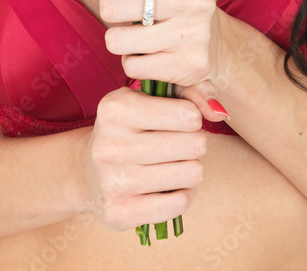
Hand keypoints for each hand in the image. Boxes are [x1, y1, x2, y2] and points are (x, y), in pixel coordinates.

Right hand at [78, 85, 204, 231]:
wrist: (87, 172)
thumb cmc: (127, 129)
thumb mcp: (144, 99)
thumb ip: (184, 94)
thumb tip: (219, 111)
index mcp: (115, 109)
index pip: (186, 115)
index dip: (193, 118)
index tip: (185, 120)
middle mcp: (111, 145)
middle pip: (193, 144)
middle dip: (196, 143)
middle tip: (183, 144)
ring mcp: (114, 182)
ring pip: (191, 173)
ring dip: (191, 168)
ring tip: (177, 163)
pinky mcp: (120, 213)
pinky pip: (179, 203)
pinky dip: (183, 194)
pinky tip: (172, 186)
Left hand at [82, 0, 232, 124]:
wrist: (213, 40)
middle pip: (110, 7)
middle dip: (112, 10)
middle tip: (132, 10)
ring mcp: (195, 31)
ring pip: (116, 40)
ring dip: (120, 38)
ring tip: (140, 30)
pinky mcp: (190, 64)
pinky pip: (131, 66)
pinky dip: (134, 61)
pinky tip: (152, 51)